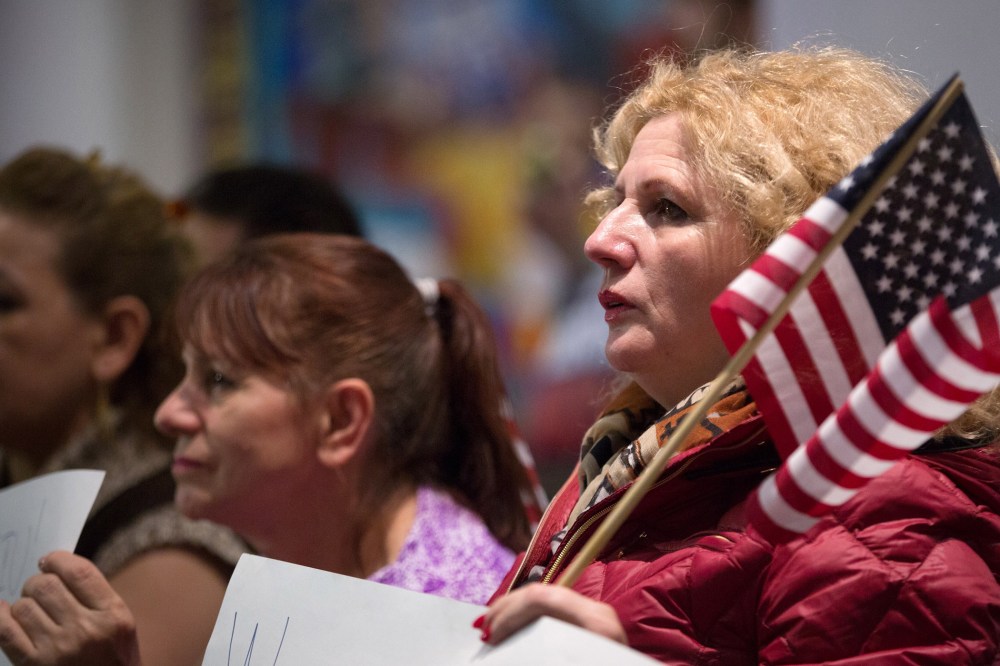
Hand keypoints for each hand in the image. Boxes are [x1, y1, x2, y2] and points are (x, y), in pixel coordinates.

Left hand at [0, 551, 140, 665]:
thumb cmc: (113, 659)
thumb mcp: (120, 625)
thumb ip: (95, 598)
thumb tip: (57, 570)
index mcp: (112, 615)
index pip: (78, 572)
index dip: (58, 559)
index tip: (50, 561)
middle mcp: (86, 630)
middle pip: (47, 585)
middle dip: (37, 581)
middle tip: (39, 588)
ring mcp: (58, 649)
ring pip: (23, 606)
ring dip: (23, 603)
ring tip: (30, 609)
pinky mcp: (34, 665)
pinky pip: (5, 630)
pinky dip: (0, 616)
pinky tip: (3, 612)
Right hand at [476, 583, 625, 645]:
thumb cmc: (610, 665)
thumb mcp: (574, 659)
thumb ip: (540, 650)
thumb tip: (501, 640)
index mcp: (596, 622)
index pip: (541, 598)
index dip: (509, 613)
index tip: (489, 636)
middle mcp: (599, 612)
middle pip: (541, 593)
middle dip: (506, 608)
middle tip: (483, 630)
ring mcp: (598, 616)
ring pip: (547, 598)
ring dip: (515, 610)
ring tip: (491, 627)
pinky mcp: (595, 625)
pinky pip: (556, 611)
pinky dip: (531, 617)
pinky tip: (513, 629)